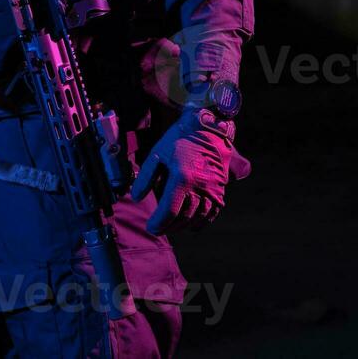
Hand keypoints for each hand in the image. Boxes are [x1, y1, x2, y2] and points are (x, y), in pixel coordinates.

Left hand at [129, 109, 248, 234]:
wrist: (206, 129)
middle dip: (169, 226)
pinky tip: (191, 224)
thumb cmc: (178, 140)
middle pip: (184, 217)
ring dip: (183, 226)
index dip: (159, 223)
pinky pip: (212, 213)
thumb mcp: (156, 154)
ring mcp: (213, 189)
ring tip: (171, 227)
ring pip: (198, 217)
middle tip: (158, 229)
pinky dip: (201, 222)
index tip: (150, 228)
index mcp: (182, 177)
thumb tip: (136, 197)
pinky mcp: (221, 190)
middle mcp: (201, 186)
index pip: (170, 210)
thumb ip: (145, 177)